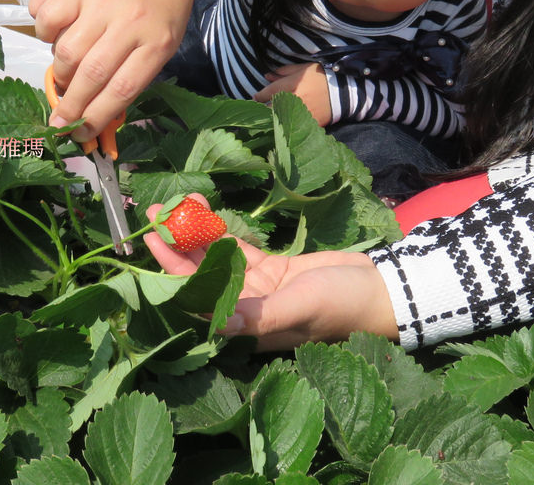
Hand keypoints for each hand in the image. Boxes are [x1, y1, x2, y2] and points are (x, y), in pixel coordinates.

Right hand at [29, 0, 209, 141]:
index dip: (97, 117)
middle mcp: (130, 23)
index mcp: (157, 44)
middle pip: (93, 74)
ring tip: (65, 75)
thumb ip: (131, 76)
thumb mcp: (161, 45)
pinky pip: (50, 17)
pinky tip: (55, 37)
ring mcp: (103, 2)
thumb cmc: (161, 10)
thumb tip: (92, 115)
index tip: (80, 133)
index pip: (122, 89)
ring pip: (68, 50)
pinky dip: (45, 34)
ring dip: (60, 72)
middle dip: (71, 105)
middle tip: (60, 121)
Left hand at [145, 194, 397, 350]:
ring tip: (169, 204)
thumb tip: (217, 321)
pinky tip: (201, 208)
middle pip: (199, 275)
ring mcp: (256, 287)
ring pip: (213, 258)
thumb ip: (258, 315)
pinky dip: (217, 229)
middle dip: (174, 245)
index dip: (171, 271)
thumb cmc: (343, 306)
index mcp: (248, 329)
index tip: (151, 241)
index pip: (198, 299)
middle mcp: (245, 309)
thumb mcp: (300, 309)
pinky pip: (235, 247)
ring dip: (192, 233)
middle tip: (154, 213)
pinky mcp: (270, 268)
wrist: (382, 290)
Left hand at [254, 63, 332, 125]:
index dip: (258, 96)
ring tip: (267, 120)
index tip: (255, 98)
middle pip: (268, 109)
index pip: (266, 93)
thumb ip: (283, 72)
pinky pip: (293, 127)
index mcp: (290, 85)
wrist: (343, 90)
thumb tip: (267, 75)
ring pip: (278, 120)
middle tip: (257, 112)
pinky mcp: (309, 123)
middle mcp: (293, 100)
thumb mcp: (302, 68)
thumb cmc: (321, 76)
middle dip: (261, 111)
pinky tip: (283, 127)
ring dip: (272, 120)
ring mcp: (300, 113)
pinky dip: (287, 127)